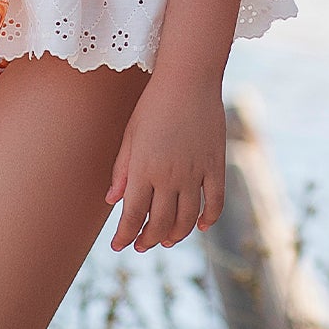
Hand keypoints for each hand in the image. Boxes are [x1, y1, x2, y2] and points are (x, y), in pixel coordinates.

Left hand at [104, 77, 225, 251]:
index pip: (133, 214)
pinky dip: (209, 219)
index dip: (125, 234)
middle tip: (141, 245)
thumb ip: (122, 170)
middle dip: (148, 238)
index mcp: (143, 169)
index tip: (118, 246)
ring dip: (176, 234)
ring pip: (188, 218)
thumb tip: (112, 200)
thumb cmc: (151, 106)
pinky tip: (202, 227)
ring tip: (166, 240)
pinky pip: (215, 202)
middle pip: (160, 221)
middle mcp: (169, 176)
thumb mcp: (130, 136)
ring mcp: (195, 173)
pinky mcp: (216, 167)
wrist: (187, 83)